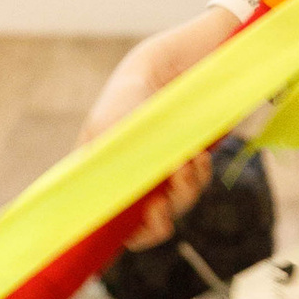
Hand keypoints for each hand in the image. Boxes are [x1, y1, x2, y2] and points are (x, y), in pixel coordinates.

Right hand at [79, 5, 242, 240]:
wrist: (172, 63)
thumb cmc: (130, 92)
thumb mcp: (107, 126)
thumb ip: (102, 161)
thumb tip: (100, 200)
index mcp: (106, 173)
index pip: (110, 220)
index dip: (125, 234)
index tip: (135, 229)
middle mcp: (135, 177)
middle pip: (147, 223)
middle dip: (157, 222)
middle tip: (160, 210)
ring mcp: (163, 170)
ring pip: (177, 204)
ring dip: (183, 192)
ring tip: (184, 164)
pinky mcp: (189, 158)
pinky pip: (197, 183)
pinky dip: (199, 176)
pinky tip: (197, 157)